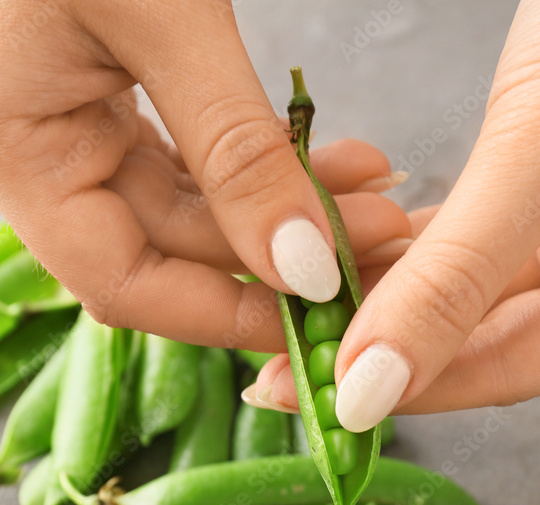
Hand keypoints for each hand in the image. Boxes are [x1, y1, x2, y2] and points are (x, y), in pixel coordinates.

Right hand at [0, 0, 409, 347]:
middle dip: (283, 253)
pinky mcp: (118, 98)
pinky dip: (270, 164)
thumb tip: (304, 269)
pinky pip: (204, 158)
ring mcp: (83, 131)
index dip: (224, 313)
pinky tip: (335, 161)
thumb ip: (233, 150)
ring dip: (291, 211)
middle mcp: (48, 160)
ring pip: (201, 209)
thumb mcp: (156, 16)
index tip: (316, 315)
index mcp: (21, 160)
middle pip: (176, 252)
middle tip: (379, 243)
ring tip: (377, 200)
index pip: (127, 285)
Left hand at [255, 0, 539, 427]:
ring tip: (289, 304)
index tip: (324, 406)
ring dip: (374, 290)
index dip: (411, 390)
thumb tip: (371, 391)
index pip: (507, 371)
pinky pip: (454, 232)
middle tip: (281, 359)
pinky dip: (394, 238)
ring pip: (455, 285)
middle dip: (377, 342)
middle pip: (473, 336)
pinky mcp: (539, 186)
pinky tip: (332, 246)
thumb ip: (454, 280)